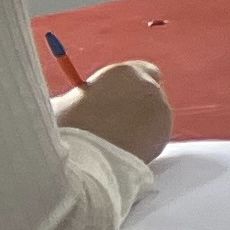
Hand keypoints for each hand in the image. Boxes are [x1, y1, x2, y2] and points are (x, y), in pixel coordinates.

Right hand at [54, 61, 169, 163]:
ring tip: (112, 141)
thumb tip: (81, 104)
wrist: (82, 159)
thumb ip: (83, 98)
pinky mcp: (164, 137)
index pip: (142, 70)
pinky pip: (153, 137)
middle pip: (148, 94)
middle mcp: (149, 88)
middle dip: (134, 106)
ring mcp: (161, 113)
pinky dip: (142, 142)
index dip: (130, 85)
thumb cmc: (66, 126)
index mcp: (125, 72)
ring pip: (152, 117)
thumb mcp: (65, 103)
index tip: (116, 95)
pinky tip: (120, 151)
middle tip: (112, 122)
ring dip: (139, 125)